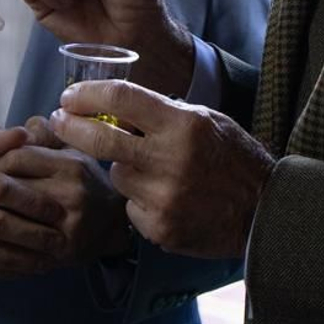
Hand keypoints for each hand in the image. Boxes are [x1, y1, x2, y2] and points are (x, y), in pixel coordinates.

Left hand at [0, 140, 131, 265]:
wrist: (113, 223)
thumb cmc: (85, 180)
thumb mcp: (70, 148)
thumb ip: (43, 133)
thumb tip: (16, 131)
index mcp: (72, 165)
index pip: (15, 157)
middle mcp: (72, 194)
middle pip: (8, 188)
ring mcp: (67, 226)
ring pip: (8, 217)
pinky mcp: (61, 251)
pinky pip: (17, 245)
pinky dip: (3, 238)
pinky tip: (2, 231)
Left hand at [49, 80, 274, 258]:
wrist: (264, 212)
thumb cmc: (233, 158)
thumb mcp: (205, 120)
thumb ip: (162, 113)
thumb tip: (113, 107)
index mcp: (182, 124)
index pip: (121, 99)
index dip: (87, 95)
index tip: (70, 97)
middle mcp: (170, 159)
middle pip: (100, 140)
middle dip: (71, 127)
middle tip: (58, 120)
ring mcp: (163, 197)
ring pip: (116, 175)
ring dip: (122, 168)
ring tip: (151, 170)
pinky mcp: (159, 228)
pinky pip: (130, 207)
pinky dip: (139, 200)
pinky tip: (165, 198)